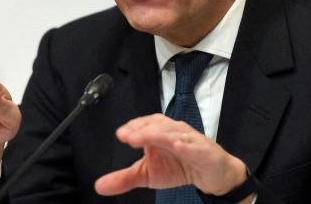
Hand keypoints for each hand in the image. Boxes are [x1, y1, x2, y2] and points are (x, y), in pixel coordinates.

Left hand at [95, 114, 251, 200]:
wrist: (212, 174)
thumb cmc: (179, 166)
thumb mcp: (149, 174)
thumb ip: (125, 178)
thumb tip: (99, 186)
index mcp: (160, 132)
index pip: (146, 124)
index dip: (134, 127)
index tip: (121, 135)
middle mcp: (175, 131)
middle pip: (158, 126)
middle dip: (143, 130)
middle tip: (128, 137)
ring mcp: (191, 140)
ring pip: (175, 133)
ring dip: (161, 134)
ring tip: (147, 138)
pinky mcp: (205, 151)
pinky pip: (195, 146)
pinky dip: (186, 145)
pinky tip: (177, 146)